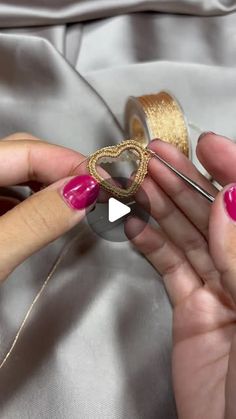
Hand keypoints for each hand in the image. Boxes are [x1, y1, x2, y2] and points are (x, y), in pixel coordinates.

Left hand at [0, 133, 98, 281]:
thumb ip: (37, 220)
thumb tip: (86, 190)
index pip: (26, 149)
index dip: (70, 162)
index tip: (107, 184)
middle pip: (22, 153)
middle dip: (63, 170)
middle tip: (98, 193)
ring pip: (16, 171)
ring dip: (49, 184)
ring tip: (78, 202)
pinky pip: (7, 191)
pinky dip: (32, 199)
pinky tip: (46, 212)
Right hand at [125, 133, 235, 418]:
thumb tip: (230, 199)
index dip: (233, 170)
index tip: (208, 145)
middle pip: (214, 217)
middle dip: (186, 182)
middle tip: (158, 155)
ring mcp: (220, 290)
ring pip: (189, 238)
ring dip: (163, 206)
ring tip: (141, 179)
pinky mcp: (193, 310)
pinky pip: (170, 269)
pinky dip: (151, 244)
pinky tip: (136, 223)